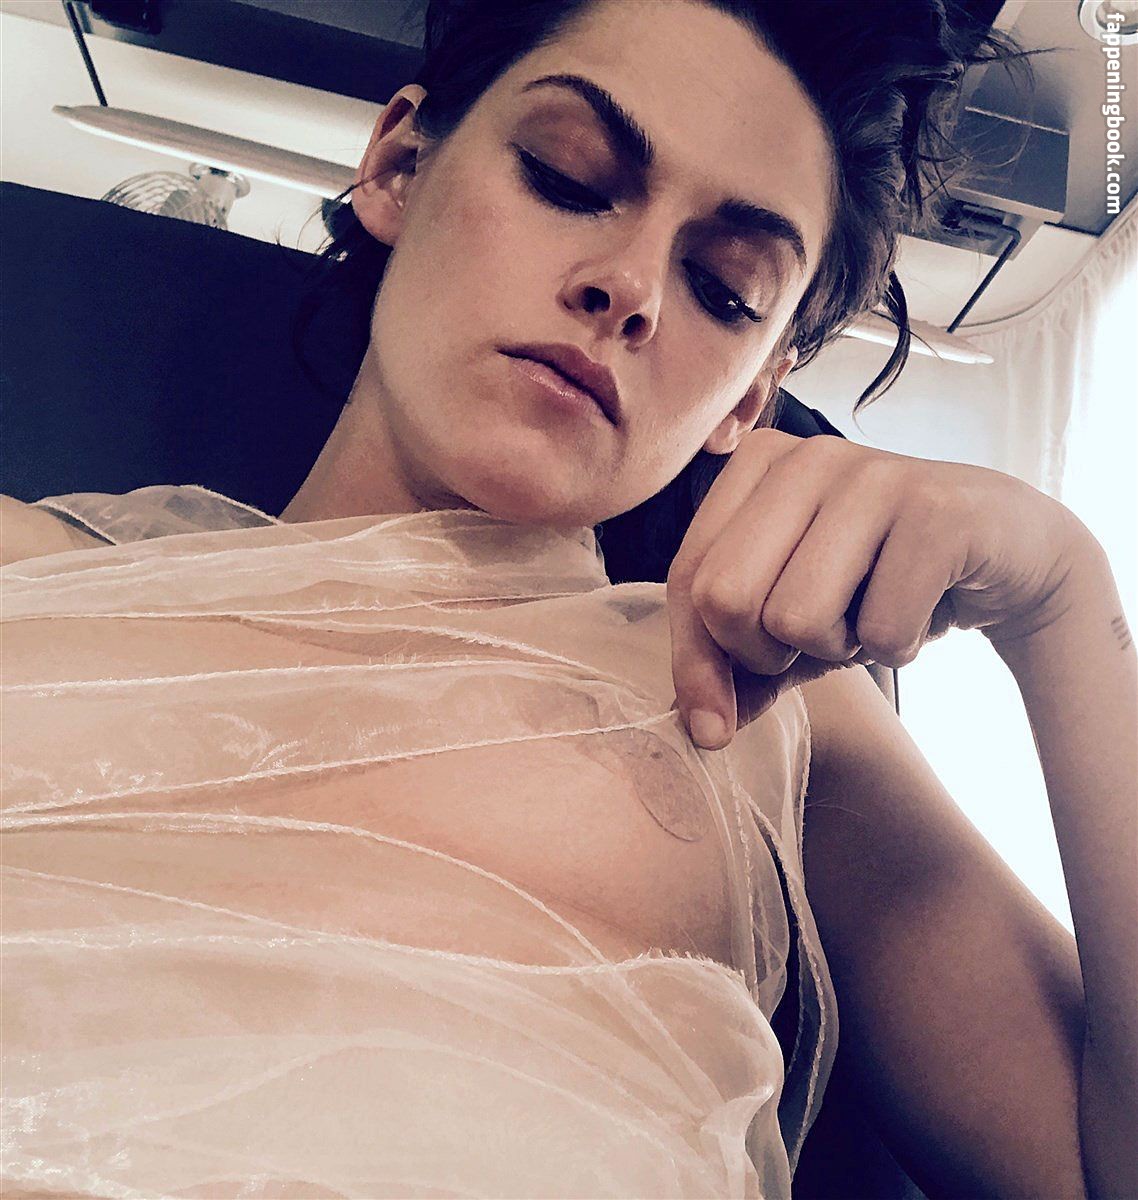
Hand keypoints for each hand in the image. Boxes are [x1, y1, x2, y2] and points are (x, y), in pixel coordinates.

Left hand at [666, 428, 1093, 748]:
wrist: (1011, 558)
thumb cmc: (881, 584)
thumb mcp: (795, 625)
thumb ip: (739, 665)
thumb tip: (700, 728)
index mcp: (757, 465)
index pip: (690, 579)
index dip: (695, 663)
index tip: (712, 726)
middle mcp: (806, 456)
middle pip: (727, 598)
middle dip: (764, 655)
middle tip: (816, 644)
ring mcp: (872, 474)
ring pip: (796, 617)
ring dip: (838, 650)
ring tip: (871, 617)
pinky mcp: (936, 509)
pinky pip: (878, 628)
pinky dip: (896, 648)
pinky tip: (922, 612)